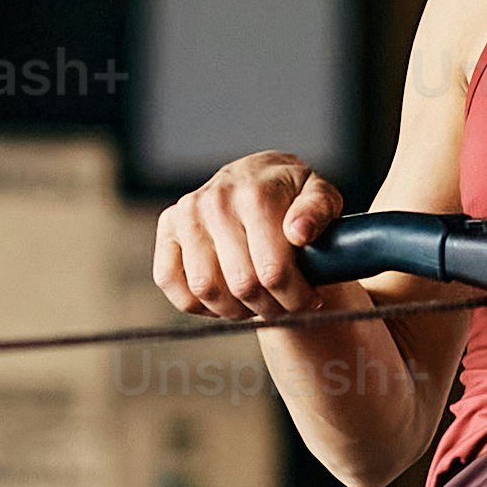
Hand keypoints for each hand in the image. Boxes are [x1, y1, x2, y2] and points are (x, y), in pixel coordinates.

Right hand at [155, 152, 347, 317]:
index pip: (273, 272)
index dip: (295, 298)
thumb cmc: (291, 194)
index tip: (309, 299)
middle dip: (271, 306)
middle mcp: (215, 201)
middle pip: (241, 286)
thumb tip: (298, 233)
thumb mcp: (319, 194)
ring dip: (235, 309)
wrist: (256, 177)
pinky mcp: (167, 228)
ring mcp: (186, 214)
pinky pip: (173, 284)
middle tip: (285, 302)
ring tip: (257, 299)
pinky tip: (226, 295)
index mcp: (255, 193)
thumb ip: (318, 210)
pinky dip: (199, 303)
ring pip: (206, 289)